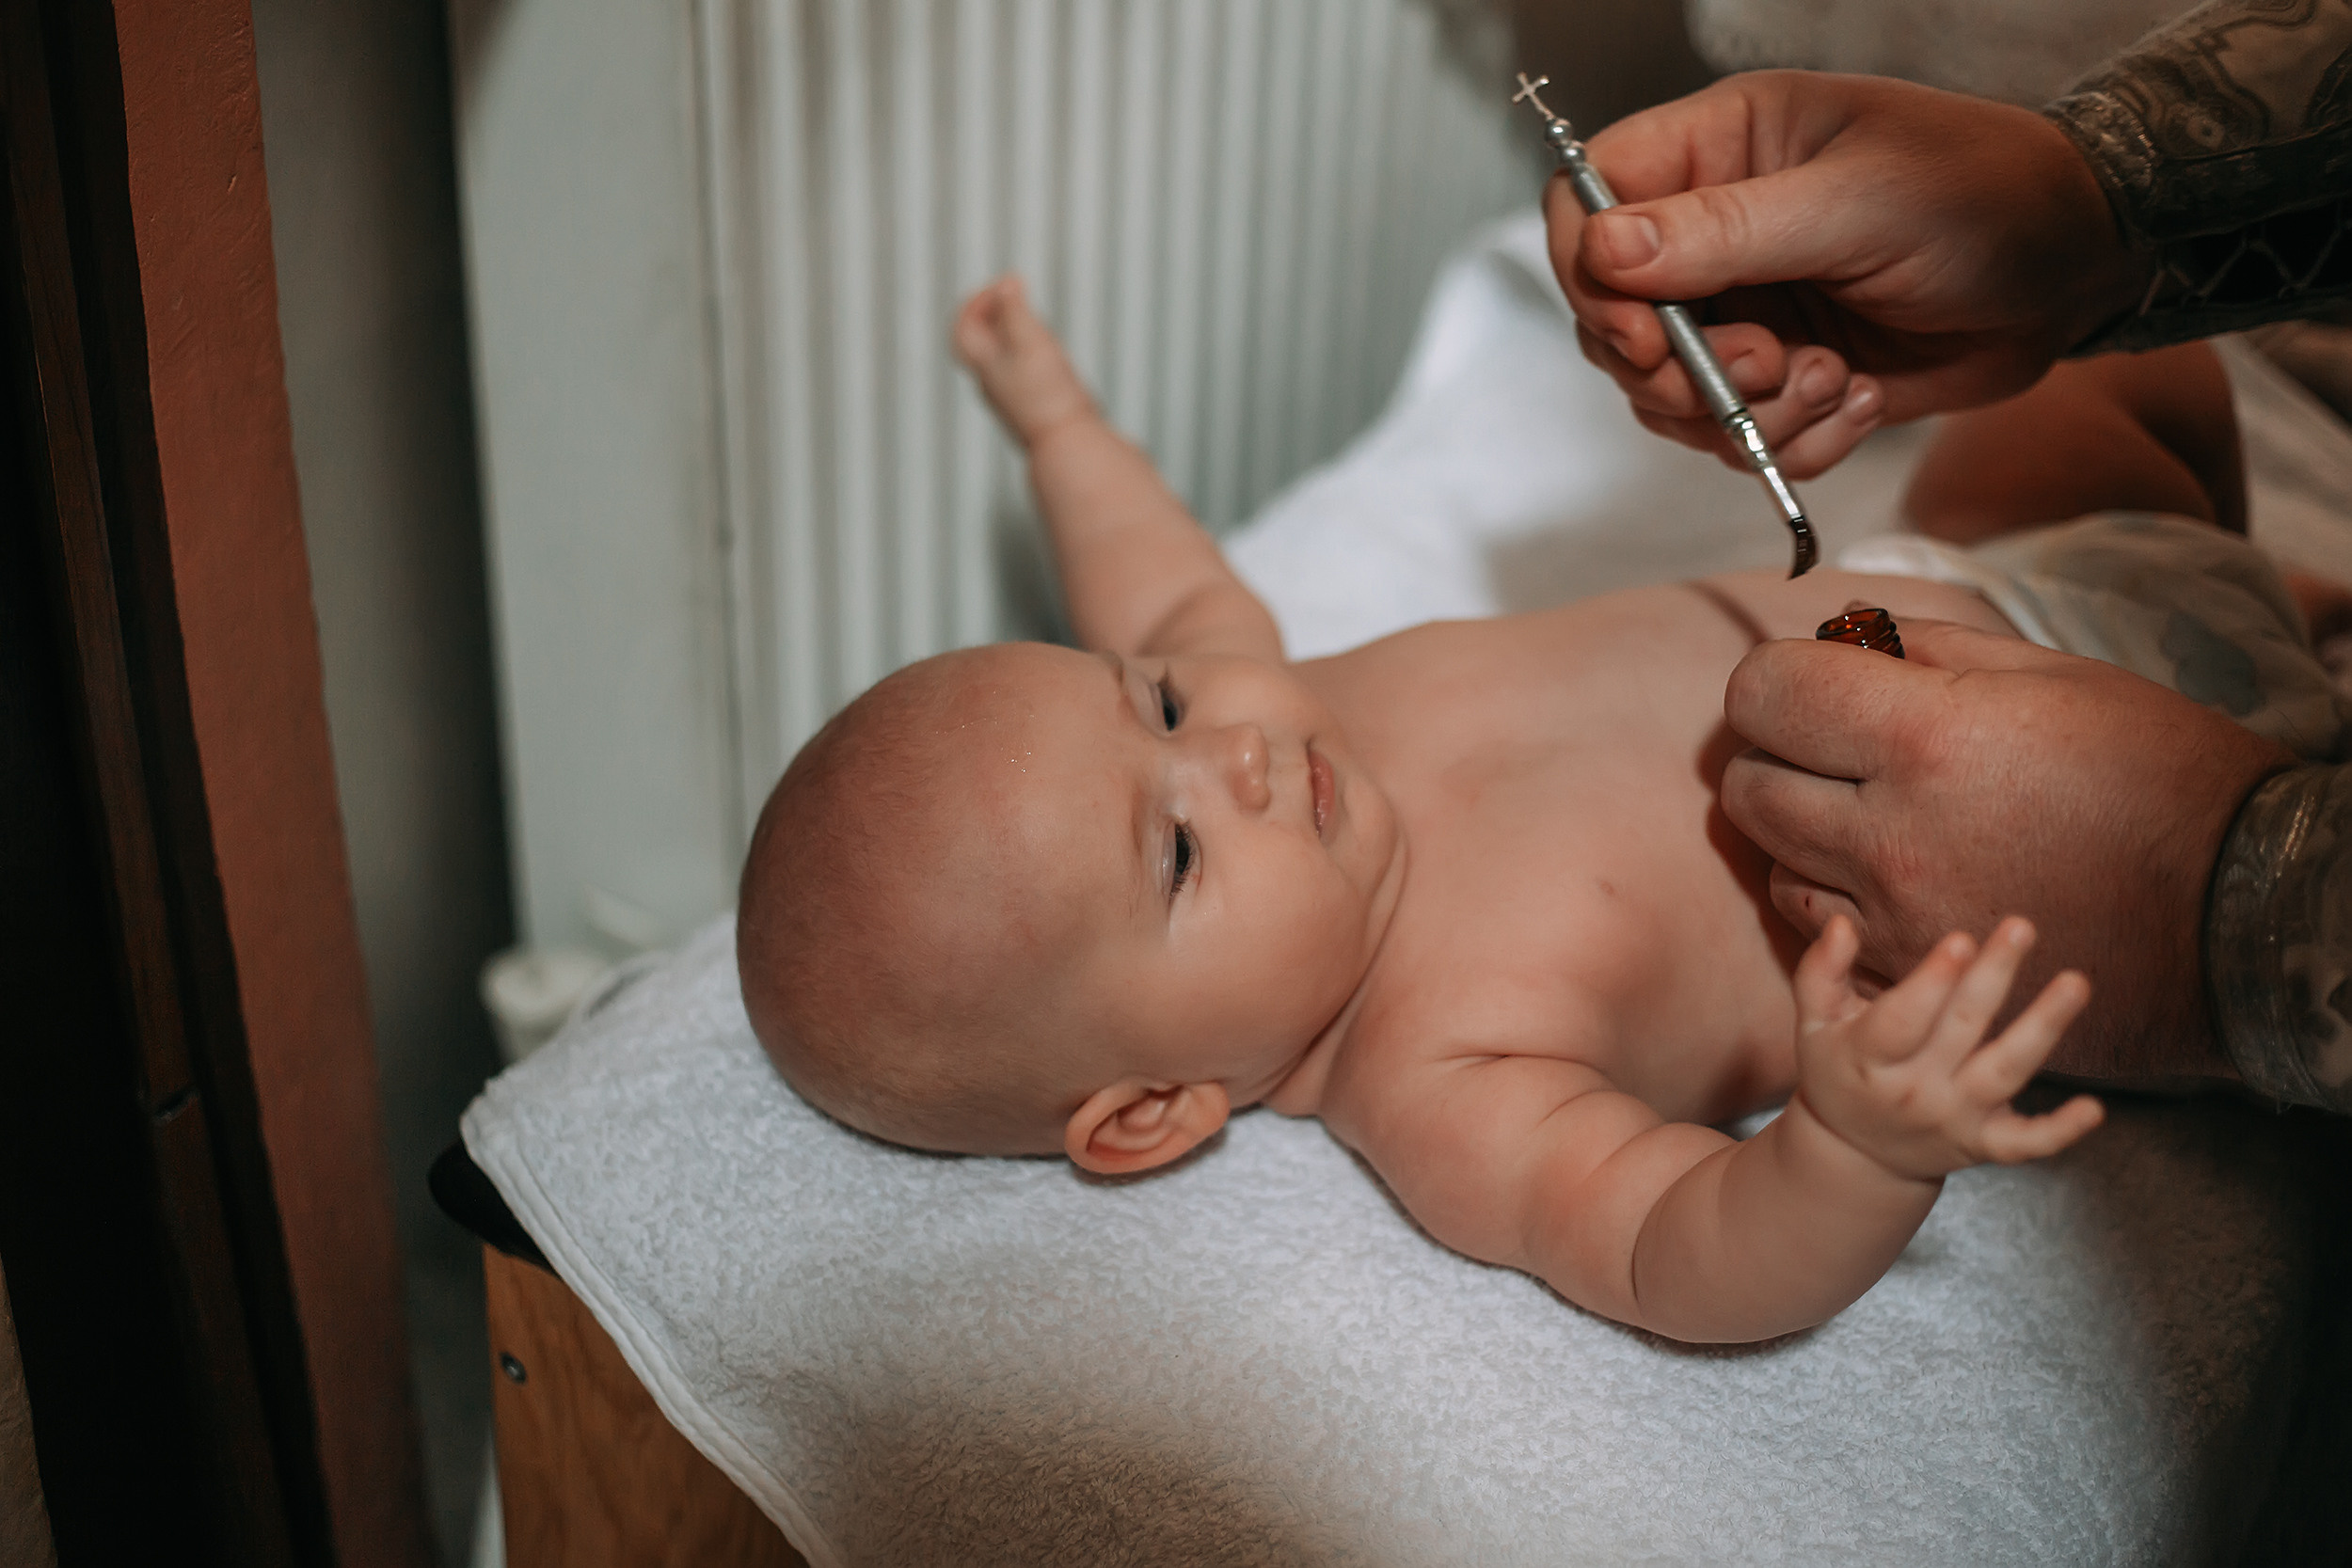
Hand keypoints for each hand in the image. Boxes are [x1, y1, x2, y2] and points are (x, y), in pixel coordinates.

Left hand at [951, 275, 1094, 446]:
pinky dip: (1028, 357)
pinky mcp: (1032, 411)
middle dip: (993, 315)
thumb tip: (1006, 283)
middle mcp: (992, 384)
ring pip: (1000, 361)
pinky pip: (1020, 378)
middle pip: (978, 344)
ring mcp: (1012, 400)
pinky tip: (1051, 357)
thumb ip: (1016, 310)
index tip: (1005, 287)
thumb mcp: (1031, 341)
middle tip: (1016, 297)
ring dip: (1012, 335)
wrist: (1067, 446)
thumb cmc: (1048, 395)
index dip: (977, 301)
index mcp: (985, 365)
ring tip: (1034, 322)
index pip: (963, 328)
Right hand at [1549, 72, 2150, 478]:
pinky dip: (1791, 441)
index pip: (1587, 201)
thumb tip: (1605, 249)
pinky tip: (1856, 397)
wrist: (2081, 269)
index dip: (1590, 275)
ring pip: (1669, 395)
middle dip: (1681, 368)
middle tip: (1769, 362)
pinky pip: (1736, 437)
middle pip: (1611, 320)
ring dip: (1745, 413)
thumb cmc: (1986, 196)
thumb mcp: (1856, 202)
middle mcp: (1716, 232)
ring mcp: (1745, 309)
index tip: (1644, 333)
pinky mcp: (1781, 375)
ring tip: (1829, 378)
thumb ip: (1726, 229)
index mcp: (1722, 150)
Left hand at [1721, 618, 2292, 1078]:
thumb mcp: (2052, 676)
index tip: (1806, 679)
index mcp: (1926, 738)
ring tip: (1867, 809)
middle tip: (1829, 742)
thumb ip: (1926, 647)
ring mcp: (1894, 914)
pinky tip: (1880, 874)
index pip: (1764, 692)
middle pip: (1747, 783)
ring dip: (1798, 827)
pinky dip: (1825, 895)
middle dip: (1774, 751)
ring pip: (1771, 858)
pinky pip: (1811, 929)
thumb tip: (1843, 626)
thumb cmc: (2156, 776)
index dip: (1774, 677)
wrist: (2235, 913)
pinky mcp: (1907, 973)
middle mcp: (1891, 833)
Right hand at [1794, 914, 2101, 1180]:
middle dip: (1991, 978)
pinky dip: (2061, 1131)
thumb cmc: (1840, 1072)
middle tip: (2020, 927)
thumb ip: (1820, 971)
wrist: (1857, 1156)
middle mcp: (1913, 1092)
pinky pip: (2027, 1143)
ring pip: (2005, 1072)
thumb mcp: (1815, 1024)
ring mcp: (1954, 1119)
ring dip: (2043, 1028)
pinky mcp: (1985, 1144)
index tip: (1961, 940)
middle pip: (1960, 1030)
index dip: (1931, 984)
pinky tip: (2094, 1109)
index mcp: (1867, 1059)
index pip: (1900, 1020)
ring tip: (2076, 982)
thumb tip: (1843, 924)